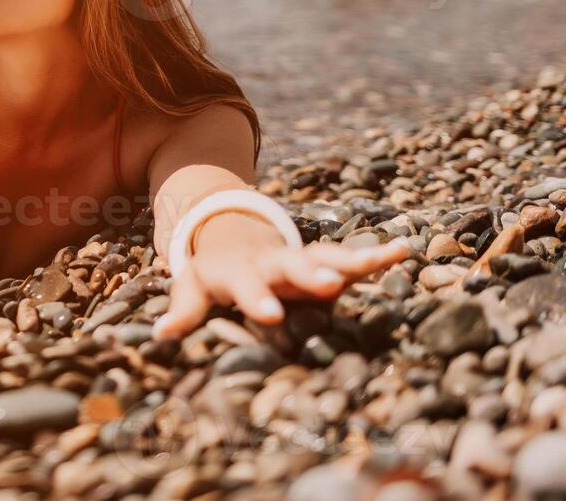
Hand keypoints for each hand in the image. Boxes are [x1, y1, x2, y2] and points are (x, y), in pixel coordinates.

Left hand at [153, 214, 411, 338]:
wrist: (233, 232)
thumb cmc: (214, 270)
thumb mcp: (194, 285)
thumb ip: (183, 309)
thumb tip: (160, 334)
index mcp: (241, 271)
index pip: (247, 285)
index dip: (257, 299)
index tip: (270, 315)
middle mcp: (275, 261)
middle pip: (293, 266)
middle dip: (310, 275)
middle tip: (329, 285)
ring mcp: (302, 258)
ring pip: (328, 257)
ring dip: (353, 260)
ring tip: (382, 259)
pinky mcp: (325, 260)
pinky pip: (353, 258)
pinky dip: (378, 255)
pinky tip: (404, 250)